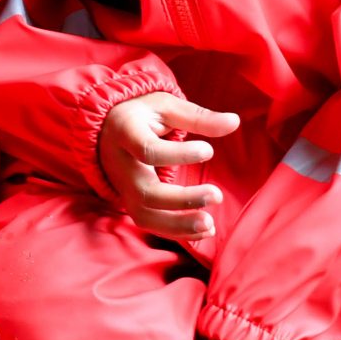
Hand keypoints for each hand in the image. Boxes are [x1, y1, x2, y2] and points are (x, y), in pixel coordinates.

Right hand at [99, 92, 239, 237]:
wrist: (106, 129)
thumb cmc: (141, 115)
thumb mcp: (166, 107)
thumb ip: (198, 118)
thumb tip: (234, 122)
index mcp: (125, 134)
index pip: (148, 150)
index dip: (179, 154)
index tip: (209, 150)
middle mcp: (120, 165)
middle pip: (146, 192)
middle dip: (183, 200)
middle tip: (217, 195)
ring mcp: (123, 188)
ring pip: (145, 216)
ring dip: (179, 225)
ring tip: (210, 224)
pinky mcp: (131, 202)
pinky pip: (150, 224)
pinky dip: (177, 232)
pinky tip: (204, 229)